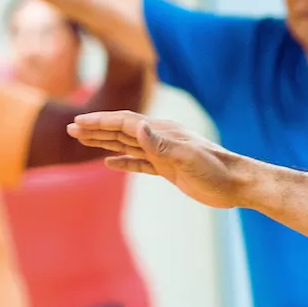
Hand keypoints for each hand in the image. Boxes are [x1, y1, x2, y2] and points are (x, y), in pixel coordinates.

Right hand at [69, 112, 246, 208]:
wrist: (237, 184)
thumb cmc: (215, 169)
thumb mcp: (186, 157)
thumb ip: (159, 143)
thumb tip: (136, 126)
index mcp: (162, 132)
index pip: (125, 123)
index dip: (101, 122)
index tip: (78, 122)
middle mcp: (160, 139)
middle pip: (121, 130)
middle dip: (96, 128)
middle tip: (70, 128)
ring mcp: (163, 154)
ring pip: (127, 145)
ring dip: (104, 142)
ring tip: (82, 140)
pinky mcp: (169, 169)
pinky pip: (140, 163)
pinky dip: (123, 162)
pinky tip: (108, 163)